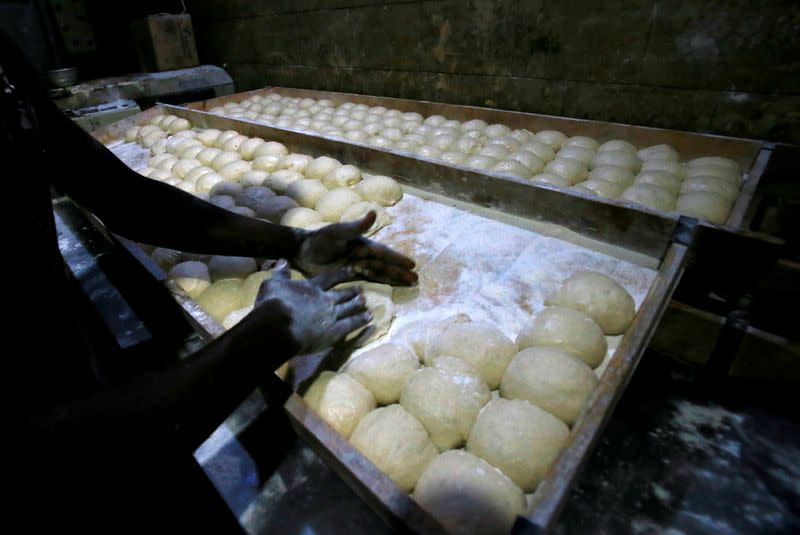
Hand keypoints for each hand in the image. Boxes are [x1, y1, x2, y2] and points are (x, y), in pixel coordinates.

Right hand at [254, 260, 370, 353]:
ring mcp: (331, 316)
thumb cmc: (272, 304)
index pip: (329, 278)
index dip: (342, 274)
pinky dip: (360, 320)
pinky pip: (351, 325)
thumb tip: (282, 260)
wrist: (278, 325)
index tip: (352, 271)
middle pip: (343, 294)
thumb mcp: (273, 283)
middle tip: (362, 290)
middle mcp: (324, 300)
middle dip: (352, 292)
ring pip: (350, 308)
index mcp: (311, 287)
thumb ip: (281, 273)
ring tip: (366, 303)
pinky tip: (368, 318)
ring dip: (358, 305)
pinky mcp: (333, 332)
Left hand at [295, 212, 417, 285]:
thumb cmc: (319, 239)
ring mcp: (356, 266)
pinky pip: (368, 280)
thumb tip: (374, 213)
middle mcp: (362, 255)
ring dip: (393, 278)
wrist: (302, 251)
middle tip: (416, 279)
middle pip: (385, 265)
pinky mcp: (348, 275)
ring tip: (409, 284)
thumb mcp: (337, 232)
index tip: (412, 265)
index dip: (397, 259)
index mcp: (362, 244)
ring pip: (379, 273)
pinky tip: (389, 288)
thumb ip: (356, 226)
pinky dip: (379, 283)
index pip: (384, 253)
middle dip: (400, 272)